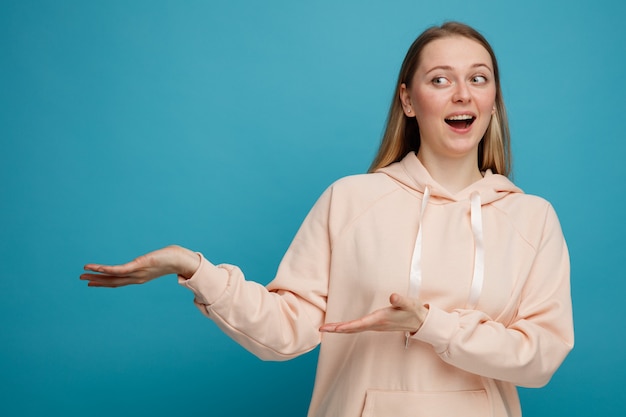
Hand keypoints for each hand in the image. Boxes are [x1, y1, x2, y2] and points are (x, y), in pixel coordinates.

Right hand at [80, 245, 200, 287]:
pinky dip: (105, 269)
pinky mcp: (138, 266)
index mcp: (139, 277)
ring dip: (96, 276)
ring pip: (112, 277)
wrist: (181, 259)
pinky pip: (118, 269)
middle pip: (113, 281)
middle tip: (82, 279)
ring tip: (82, 274)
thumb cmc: (172, 258)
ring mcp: (136, 273)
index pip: (118, 281)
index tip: (92, 281)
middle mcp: (136, 278)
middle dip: (97, 280)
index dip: (105, 282)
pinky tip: (95, 268)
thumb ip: (152, 262)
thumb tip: (154, 259)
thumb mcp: (158, 261)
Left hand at [319, 293, 427, 333]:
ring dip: (339, 329)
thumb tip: (392, 297)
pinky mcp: (376, 323)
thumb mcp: (409, 304)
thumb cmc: (414, 311)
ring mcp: (375, 325)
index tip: (334, 328)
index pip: (360, 324)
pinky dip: (347, 327)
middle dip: (337, 329)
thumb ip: (401, 300)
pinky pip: (358, 327)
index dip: (346, 326)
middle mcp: (375, 324)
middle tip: (322, 329)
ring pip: (354, 329)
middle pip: (352, 329)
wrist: (420, 321)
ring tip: (326, 328)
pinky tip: (341, 327)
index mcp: (380, 319)